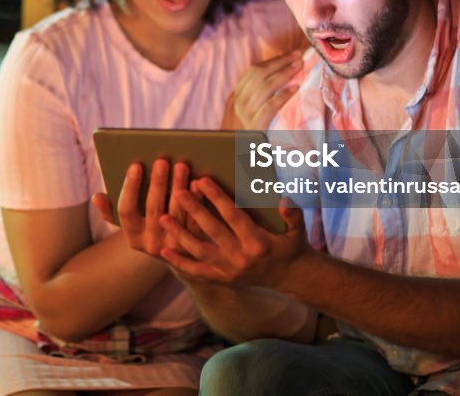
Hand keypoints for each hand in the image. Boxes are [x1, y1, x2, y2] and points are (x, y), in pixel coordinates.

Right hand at [92, 159, 192, 257]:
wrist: (184, 259)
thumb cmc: (153, 229)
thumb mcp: (133, 225)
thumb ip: (112, 211)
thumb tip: (97, 197)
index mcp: (132, 236)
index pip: (126, 210)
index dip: (130, 187)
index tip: (135, 165)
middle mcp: (151, 244)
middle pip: (153, 209)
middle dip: (157, 183)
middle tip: (162, 161)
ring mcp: (174, 246)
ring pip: (176, 213)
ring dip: (179, 187)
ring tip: (182, 166)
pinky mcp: (195, 245)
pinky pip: (197, 220)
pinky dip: (198, 201)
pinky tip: (198, 183)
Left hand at [159, 177, 306, 285]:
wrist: (290, 277)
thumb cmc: (291, 245)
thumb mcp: (297, 230)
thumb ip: (292, 215)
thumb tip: (284, 200)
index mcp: (258, 242)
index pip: (233, 216)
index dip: (217, 197)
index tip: (202, 180)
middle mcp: (241, 258)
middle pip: (212, 230)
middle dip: (194, 209)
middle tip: (178, 190)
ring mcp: (229, 271)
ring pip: (199, 251)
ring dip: (180, 234)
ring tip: (162, 217)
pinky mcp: (222, 279)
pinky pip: (197, 272)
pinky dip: (179, 262)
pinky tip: (163, 250)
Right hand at [222, 51, 302, 129]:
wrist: (233, 155)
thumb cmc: (243, 134)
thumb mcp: (243, 113)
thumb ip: (253, 98)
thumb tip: (277, 78)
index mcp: (236, 96)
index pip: (254, 70)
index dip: (274, 60)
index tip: (291, 55)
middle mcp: (238, 102)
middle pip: (260, 74)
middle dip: (281, 62)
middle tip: (298, 57)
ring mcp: (245, 114)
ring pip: (265, 87)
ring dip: (284, 74)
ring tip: (299, 68)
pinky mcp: (255, 126)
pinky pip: (270, 106)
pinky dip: (283, 96)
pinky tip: (295, 89)